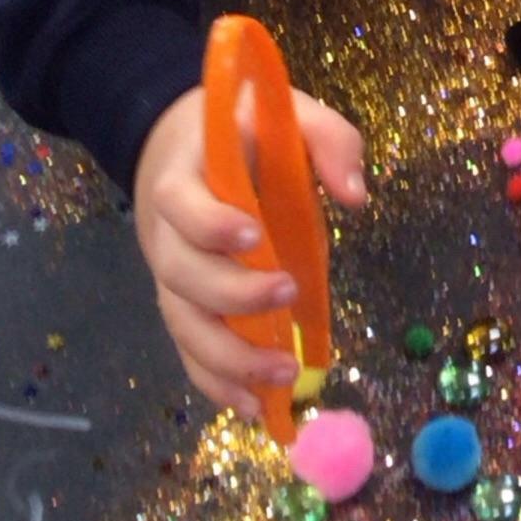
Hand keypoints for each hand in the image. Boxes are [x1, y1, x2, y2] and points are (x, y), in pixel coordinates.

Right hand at [132, 84, 367, 418]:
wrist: (186, 147)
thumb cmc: (248, 131)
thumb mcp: (290, 115)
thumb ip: (328, 140)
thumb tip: (355, 196)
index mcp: (185, 178)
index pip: (181, 204)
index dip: (210, 224)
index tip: (254, 234)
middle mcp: (166, 234)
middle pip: (182, 275)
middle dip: (233, 294)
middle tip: (288, 293)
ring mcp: (171, 277)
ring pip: (184, 325)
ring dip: (229, 357)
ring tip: (281, 375)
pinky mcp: (184, 307)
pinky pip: (191, 352)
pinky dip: (217, 383)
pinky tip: (256, 406)